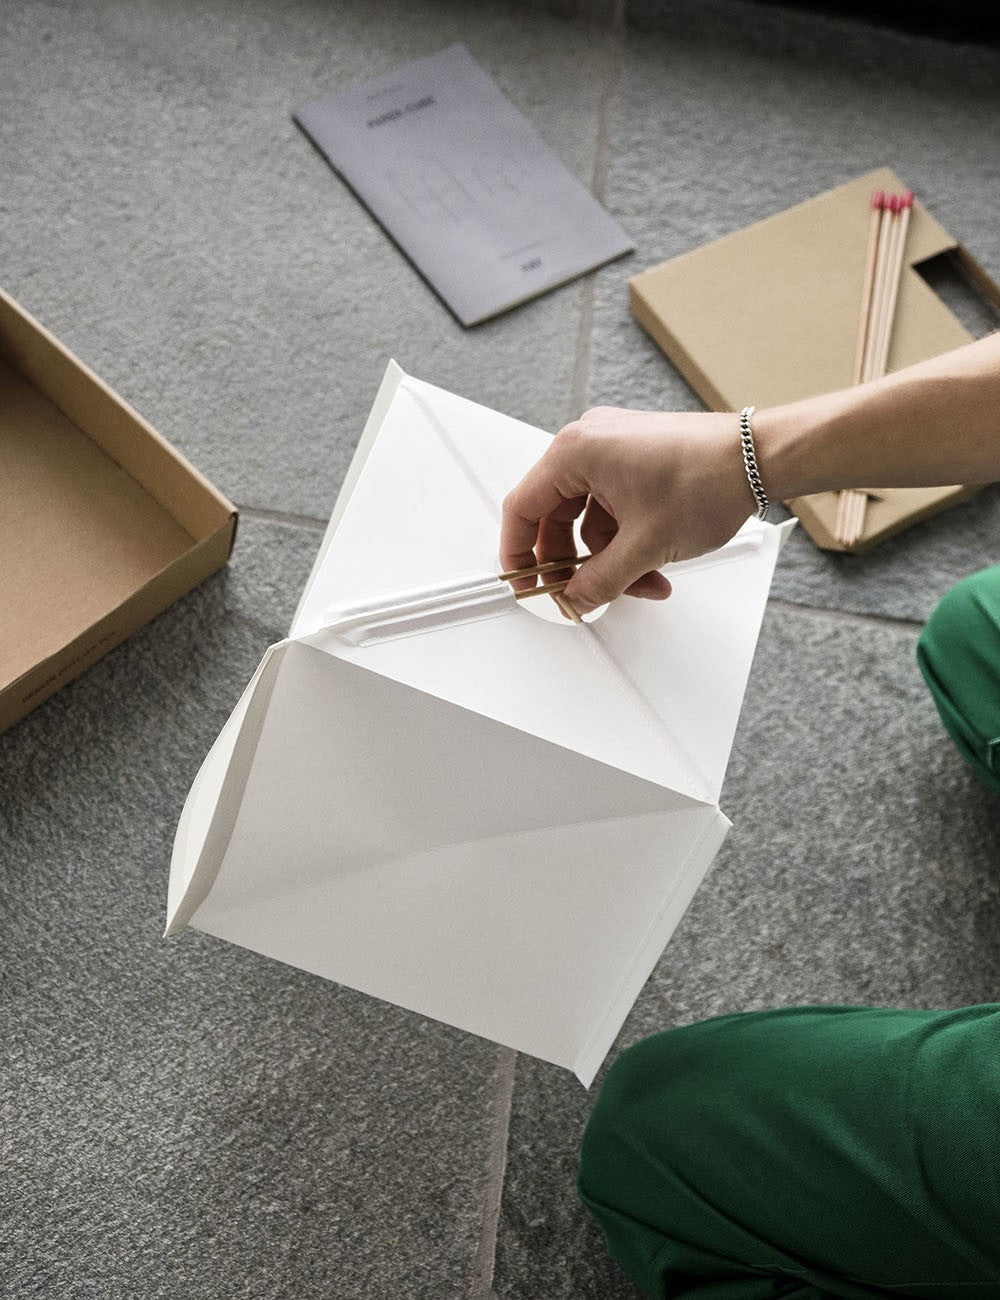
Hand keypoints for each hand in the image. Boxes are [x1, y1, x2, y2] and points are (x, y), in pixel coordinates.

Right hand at [501, 406, 757, 613]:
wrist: (759, 458)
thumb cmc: (708, 478)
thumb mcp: (644, 546)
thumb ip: (599, 580)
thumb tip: (575, 598)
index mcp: (576, 451)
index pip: (523, 508)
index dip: (518, 552)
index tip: (524, 581)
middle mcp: (590, 442)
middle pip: (557, 516)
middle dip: (576, 562)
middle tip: (582, 593)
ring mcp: (616, 447)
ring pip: (591, 517)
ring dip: (611, 556)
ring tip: (641, 582)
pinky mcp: (638, 457)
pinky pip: (615, 505)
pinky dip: (628, 538)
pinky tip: (652, 563)